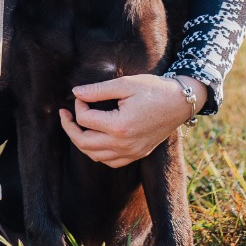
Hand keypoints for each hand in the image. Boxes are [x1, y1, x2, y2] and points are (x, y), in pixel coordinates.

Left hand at [58, 73, 206, 167]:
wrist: (180, 102)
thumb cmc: (154, 89)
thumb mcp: (125, 84)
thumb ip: (98, 90)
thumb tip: (76, 93)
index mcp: (120, 126)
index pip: (85, 119)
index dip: (78, 104)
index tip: (81, 94)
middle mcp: (124, 144)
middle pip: (84, 143)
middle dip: (69, 128)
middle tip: (64, 114)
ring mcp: (132, 152)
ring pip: (95, 156)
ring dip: (81, 141)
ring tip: (76, 126)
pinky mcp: (137, 154)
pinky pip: (110, 161)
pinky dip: (97, 152)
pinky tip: (95, 138)